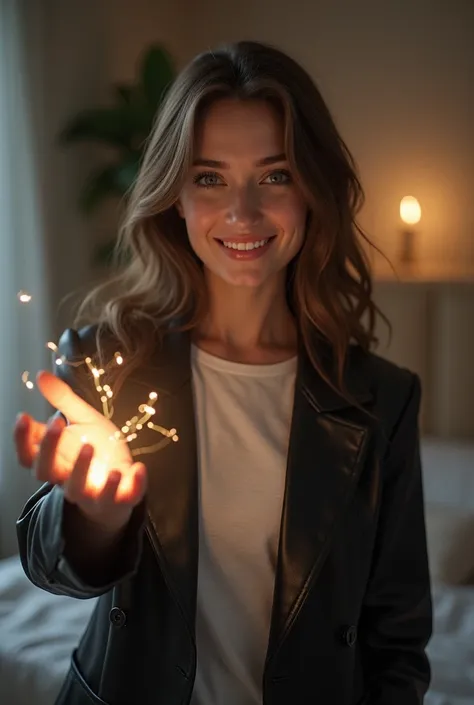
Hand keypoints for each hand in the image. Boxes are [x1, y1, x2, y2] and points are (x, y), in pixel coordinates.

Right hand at [14, 371, 146, 532]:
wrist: (123, 480)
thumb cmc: (98, 448)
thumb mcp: (82, 420)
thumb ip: (63, 400)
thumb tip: (41, 374)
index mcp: (57, 460)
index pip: (29, 456)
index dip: (22, 440)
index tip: (23, 415)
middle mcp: (68, 480)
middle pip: (46, 471)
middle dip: (49, 448)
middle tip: (57, 421)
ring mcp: (93, 493)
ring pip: (78, 490)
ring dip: (82, 470)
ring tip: (90, 447)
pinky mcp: (120, 500)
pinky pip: (123, 499)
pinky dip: (132, 485)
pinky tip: (138, 468)